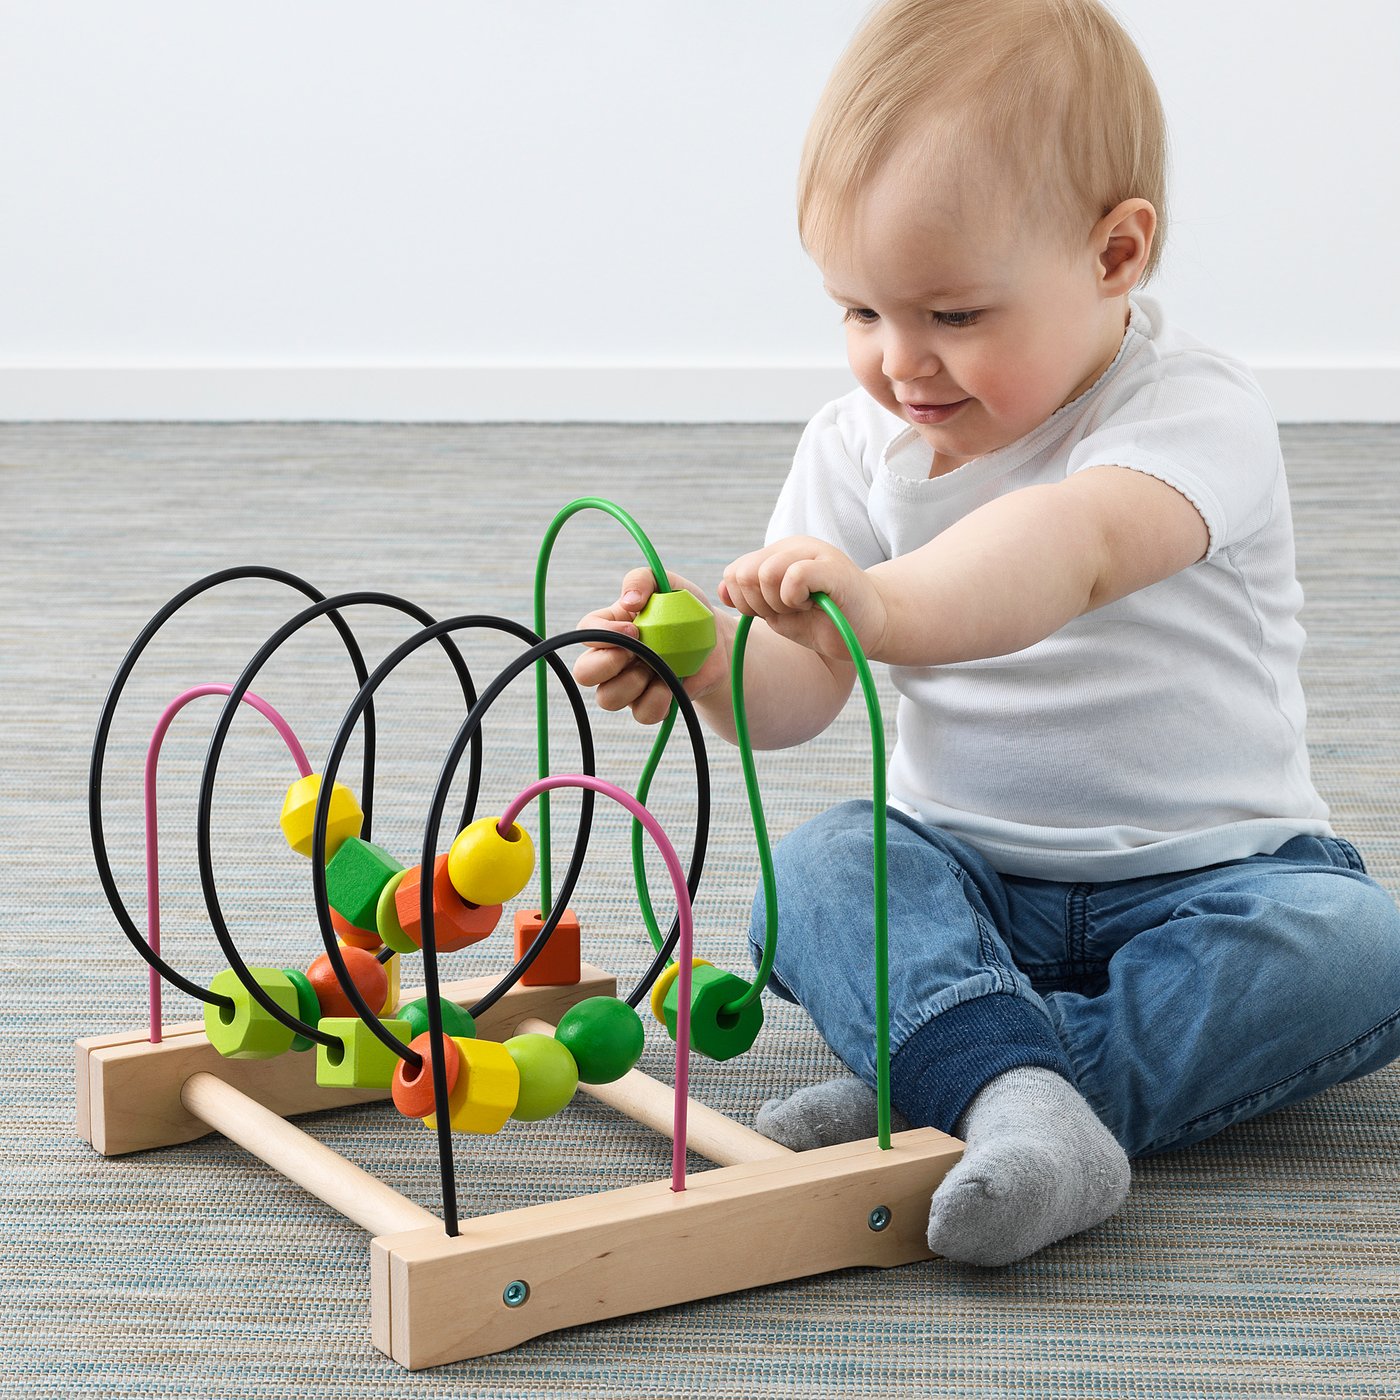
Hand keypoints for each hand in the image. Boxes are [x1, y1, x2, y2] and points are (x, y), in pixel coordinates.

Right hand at [571, 567, 730, 724]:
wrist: (715, 640)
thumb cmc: (685, 608)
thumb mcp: (666, 583)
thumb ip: (642, 579)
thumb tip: (629, 601)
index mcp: (609, 627)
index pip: (586, 632)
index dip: (604, 635)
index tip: (635, 628)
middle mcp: (610, 659)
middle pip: (584, 673)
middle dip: (608, 664)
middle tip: (639, 652)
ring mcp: (627, 686)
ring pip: (608, 698)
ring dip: (635, 683)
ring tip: (661, 667)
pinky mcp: (650, 705)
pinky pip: (643, 714)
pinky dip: (660, 701)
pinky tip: (674, 684)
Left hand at [719, 536, 887, 660]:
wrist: (869, 627)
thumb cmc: (825, 619)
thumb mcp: (778, 611)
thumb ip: (749, 598)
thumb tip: (721, 590)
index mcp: (777, 554)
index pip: (734, 573)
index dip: (743, 601)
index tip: (769, 612)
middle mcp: (793, 547)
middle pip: (744, 573)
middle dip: (757, 604)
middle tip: (786, 611)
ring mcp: (814, 553)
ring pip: (765, 573)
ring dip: (778, 603)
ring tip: (802, 607)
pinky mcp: (832, 567)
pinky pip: (794, 576)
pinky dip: (794, 599)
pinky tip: (811, 605)